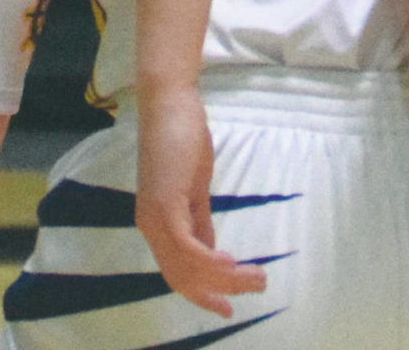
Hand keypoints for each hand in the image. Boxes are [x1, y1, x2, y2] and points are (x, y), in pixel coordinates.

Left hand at [136, 81, 268, 319]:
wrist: (169, 101)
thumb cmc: (181, 137)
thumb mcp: (194, 187)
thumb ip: (199, 219)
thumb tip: (211, 250)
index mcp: (155, 223)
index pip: (177, 272)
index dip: (202, 293)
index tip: (228, 306)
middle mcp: (150, 226)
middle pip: (181, 278)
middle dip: (217, 292)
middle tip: (251, 294)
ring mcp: (156, 216)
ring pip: (187, 267)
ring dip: (225, 278)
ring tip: (257, 277)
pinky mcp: (166, 203)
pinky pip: (188, 247)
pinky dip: (210, 261)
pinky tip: (232, 262)